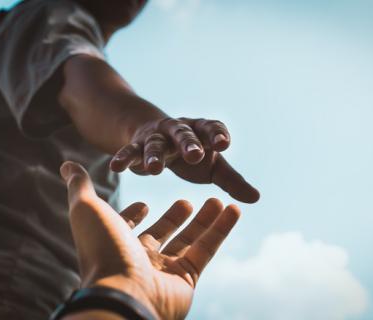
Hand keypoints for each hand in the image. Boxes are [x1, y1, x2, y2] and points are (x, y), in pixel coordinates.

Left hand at [60, 161, 240, 319]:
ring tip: (217, 199)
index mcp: (115, 243)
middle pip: (162, 233)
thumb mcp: (87, 209)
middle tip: (186, 201)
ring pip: (189, 240)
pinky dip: (221, 229)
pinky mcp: (186, 278)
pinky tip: (233, 209)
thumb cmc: (103, 250)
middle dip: (174, 217)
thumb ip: (80, 186)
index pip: (127, 227)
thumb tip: (66, 164)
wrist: (123, 293)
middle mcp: (139, 258)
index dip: (134, 215)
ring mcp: (164, 270)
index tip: (145, 203)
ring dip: (204, 220)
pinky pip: (206, 250)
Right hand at [109, 117, 259, 202]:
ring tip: (154, 170)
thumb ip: (232, 181)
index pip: (211, 128)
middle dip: (189, 143)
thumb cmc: (191, 154)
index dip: (217, 135)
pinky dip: (123, 158)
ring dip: (154, 155)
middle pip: (184, 134)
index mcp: (201, 132)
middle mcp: (179, 130)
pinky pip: (129, 151)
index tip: (224, 144)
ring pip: (155, 144)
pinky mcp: (137, 145)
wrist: (157, 137)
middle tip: (195, 155)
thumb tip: (256, 198)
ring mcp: (157, 137)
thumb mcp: (212, 167)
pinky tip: (116, 167)